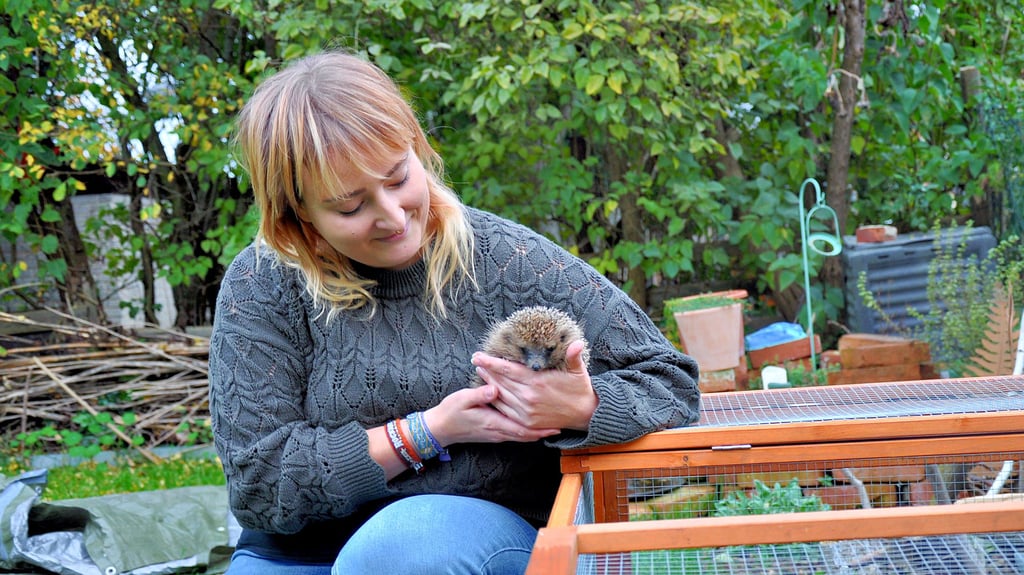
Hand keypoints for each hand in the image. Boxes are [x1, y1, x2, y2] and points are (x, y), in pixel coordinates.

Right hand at [424, 385, 560, 445]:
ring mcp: (496, 434)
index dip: (539, 429)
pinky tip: (533, 426)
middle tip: (561, 427)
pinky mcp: (493, 432)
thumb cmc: (450, 412)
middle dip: (543, 432)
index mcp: (493, 423)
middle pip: (526, 435)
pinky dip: (527, 432)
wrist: (440, 428)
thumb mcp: (462, 399)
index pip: (521, 429)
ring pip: (522, 436)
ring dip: (537, 432)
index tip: (555, 425)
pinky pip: (515, 434)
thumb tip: (495, 390)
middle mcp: (498, 431)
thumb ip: (480, 395)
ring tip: (552, 427)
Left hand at [471, 340, 597, 430]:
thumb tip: (577, 343)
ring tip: (481, 372)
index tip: (478, 355)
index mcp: (537, 382)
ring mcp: (526, 411)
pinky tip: (489, 393)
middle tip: (476, 360)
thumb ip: (574, 356)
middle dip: (486, 370)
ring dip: (488, 383)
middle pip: (500, 381)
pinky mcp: (526, 422)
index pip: (508, 369)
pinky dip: (495, 401)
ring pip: (500, 395)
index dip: (491, 362)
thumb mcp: (578, 371)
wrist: (584, 415)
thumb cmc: (579, 389)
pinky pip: (505, 411)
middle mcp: (529, 397)